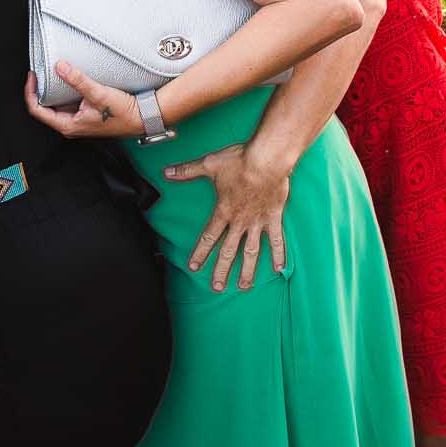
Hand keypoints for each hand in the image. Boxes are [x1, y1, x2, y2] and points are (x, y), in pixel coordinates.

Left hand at [22, 63, 141, 140]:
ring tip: (51, 73)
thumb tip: (60, 67)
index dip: (30, 92)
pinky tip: (68, 80)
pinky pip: (69, 102)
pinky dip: (65, 90)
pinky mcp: (86, 114)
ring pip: (57, 104)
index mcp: (68, 125)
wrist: (142, 117)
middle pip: (45, 107)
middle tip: (39, 72)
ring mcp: (78, 120)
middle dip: (40, 89)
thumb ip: (78, 80)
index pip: (37, 110)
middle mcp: (71, 125)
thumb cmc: (123, 114)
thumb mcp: (98, 94)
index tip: (32, 77)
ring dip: (53, 89)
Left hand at [163, 145, 289, 290]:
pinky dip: (278, 255)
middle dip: (221, 270)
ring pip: (251, 252)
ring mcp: (258, 222)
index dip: (200, 253)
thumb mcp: (209, 165)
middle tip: (216, 287)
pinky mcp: (273, 218)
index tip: (194, 267)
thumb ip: (187, 171)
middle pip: (228, 251)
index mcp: (223, 211)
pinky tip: (279, 269)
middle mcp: (240, 221)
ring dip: (246, 270)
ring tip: (243, 286)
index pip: (208, 237)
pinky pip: (277, 241)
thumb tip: (166, 172)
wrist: (268, 159)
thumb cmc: (239, 161)